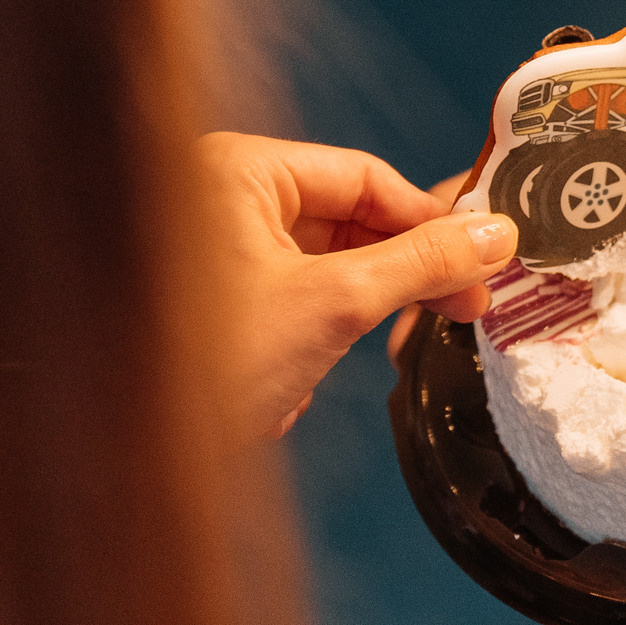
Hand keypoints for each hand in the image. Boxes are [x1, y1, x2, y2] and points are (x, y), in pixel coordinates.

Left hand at [199, 136, 512, 433]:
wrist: (128, 453)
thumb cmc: (206, 363)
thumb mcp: (336, 304)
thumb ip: (421, 263)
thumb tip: (497, 234)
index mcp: (237, 171)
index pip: (364, 176)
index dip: (431, 220)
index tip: (483, 258)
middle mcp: (219, 198)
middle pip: (348, 220)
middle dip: (397, 274)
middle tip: (463, 307)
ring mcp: (214, 253)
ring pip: (324, 267)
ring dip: (350, 316)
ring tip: (360, 353)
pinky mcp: (216, 304)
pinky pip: (293, 303)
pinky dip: (312, 341)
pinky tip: (296, 382)